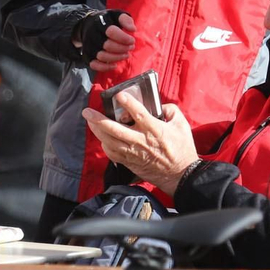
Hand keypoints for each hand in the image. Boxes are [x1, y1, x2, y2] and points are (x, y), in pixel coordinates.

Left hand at [81, 94, 198, 195]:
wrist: (180, 175)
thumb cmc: (182, 149)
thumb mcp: (182, 125)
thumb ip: (170, 110)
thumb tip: (159, 106)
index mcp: (154, 129)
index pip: (138, 113)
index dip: (127, 103)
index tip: (119, 95)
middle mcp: (140, 141)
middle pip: (114, 129)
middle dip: (98, 119)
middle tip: (87, 111)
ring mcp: (133, 153)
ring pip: (109, 141)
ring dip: (97, 131)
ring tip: (90, 121)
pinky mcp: (130, 162)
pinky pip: (112, 153)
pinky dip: (105, 145)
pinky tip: (102, 139)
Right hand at [89, 13, 136, 73]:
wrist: (89, 25)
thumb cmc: (107, 21)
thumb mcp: (117, 15)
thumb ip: (126, 20)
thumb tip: (132, 29)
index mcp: (100, 23)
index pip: (112, 32)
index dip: (124, 38)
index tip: (132, 40)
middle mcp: (92, 35)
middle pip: (108, 46)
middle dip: (123, 48)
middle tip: (131, 47)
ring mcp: (89, 46)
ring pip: (102, 56)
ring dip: (117, 58)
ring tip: (126, 54)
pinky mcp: (87, 56)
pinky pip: (94, 65)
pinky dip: (105, 67)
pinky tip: (115, 65)